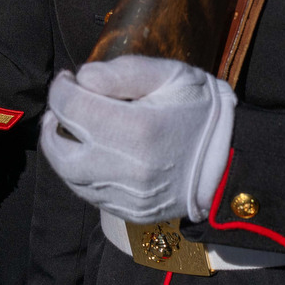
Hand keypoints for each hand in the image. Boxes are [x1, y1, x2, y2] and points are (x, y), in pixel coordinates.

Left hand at [39, 56, 235, 224]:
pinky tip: (89, 153)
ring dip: (60, 151)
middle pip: (60, 151)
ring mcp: (128, 197)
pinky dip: (79, 173)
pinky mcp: (131, 212)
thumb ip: (125, 71)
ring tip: (69, 128)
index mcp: (138, 129)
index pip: (72, 107)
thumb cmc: (200, 110)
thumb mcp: (173, 75)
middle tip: (61, 106)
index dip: (62, 88)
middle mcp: (128, 169)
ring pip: (70, 178)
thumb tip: (83, 77)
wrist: (231, 160)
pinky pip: (89, 195)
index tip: (70, 79)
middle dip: (52, 125)